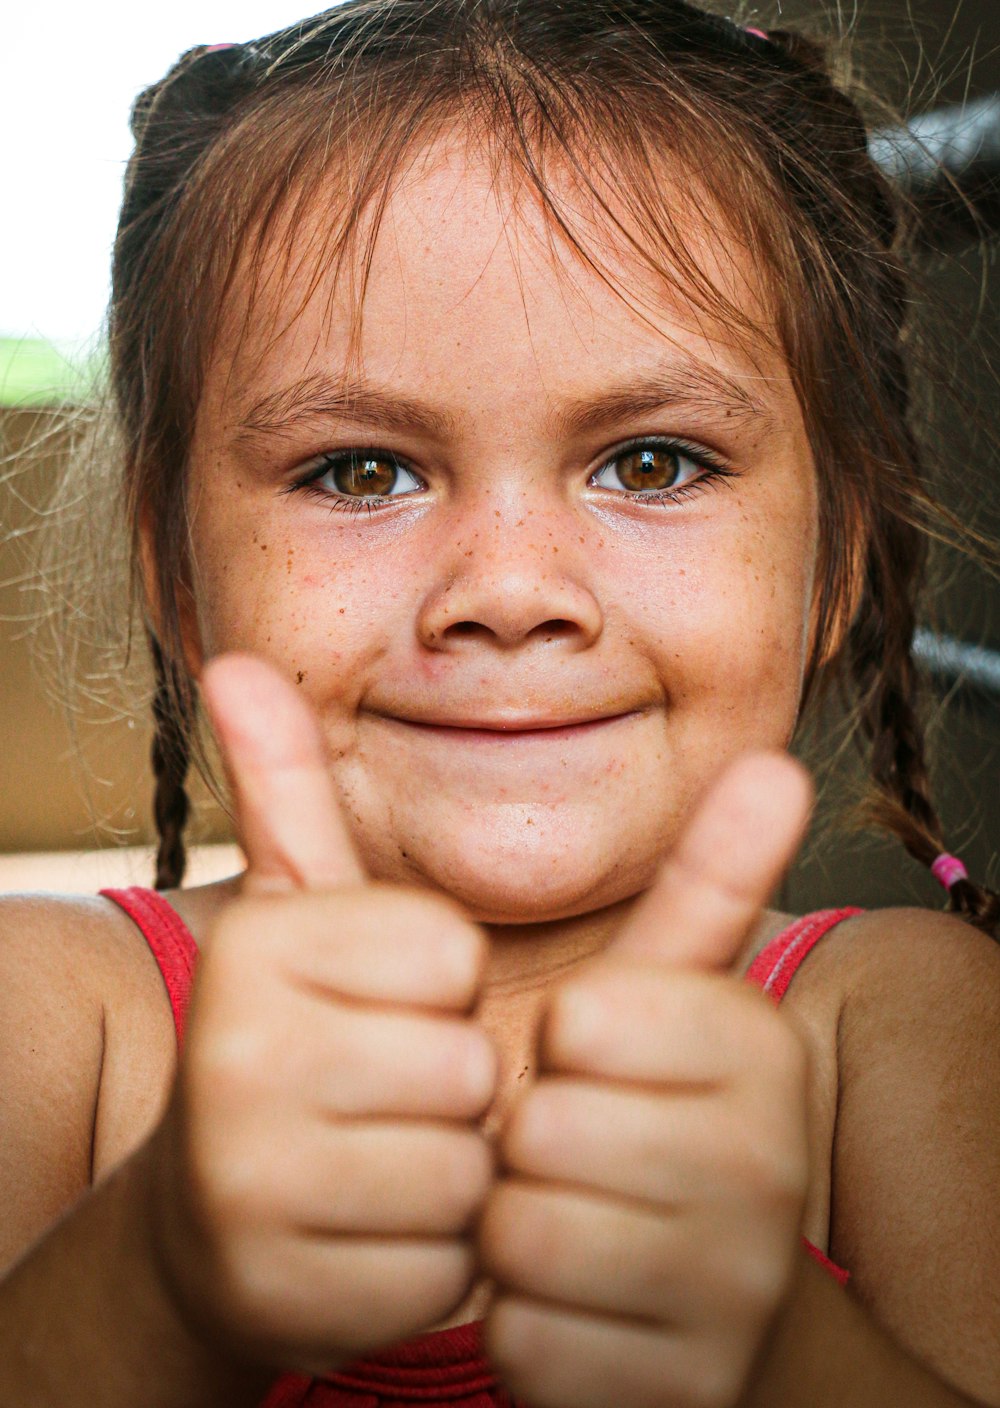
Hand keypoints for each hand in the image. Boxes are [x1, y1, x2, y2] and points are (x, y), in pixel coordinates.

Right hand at [141, 654, 495, 1375]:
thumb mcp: (315, 913)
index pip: (451, 949)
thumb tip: (234, 663)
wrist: (226, 1208)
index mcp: (257, 942)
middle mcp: (230, 1050)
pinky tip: (370, 1236)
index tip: (390, 1000)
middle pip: (464, 1062)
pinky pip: (440, 1271)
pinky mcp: (270, 1291)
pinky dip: (431, 1260)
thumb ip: (299, 792)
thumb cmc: (312, 1038)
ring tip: (382, 1158)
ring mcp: (242, 1178)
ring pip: (461, 1173)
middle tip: (390, 1091)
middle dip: (455, 1086)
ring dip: (451, 1176)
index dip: (446, 984)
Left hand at [480, 753, 812, 1407]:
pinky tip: (569, 1309)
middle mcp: (771, 1161)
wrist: (691, 1294)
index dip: (554, 1045)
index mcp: (760, 1045)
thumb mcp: (640, 983)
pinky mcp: (686, 1389)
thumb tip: (634, 733)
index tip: (591, 1065)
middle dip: (520, 1144)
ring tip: (560, 1219)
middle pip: (544, 1131)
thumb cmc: (630, 1112)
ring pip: (526, 1239)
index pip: (583, 1018)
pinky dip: (522, 1326)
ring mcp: (737, 1286)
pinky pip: (531, 1346)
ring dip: (510, 1234)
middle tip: (565, 1153)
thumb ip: (660, 866)